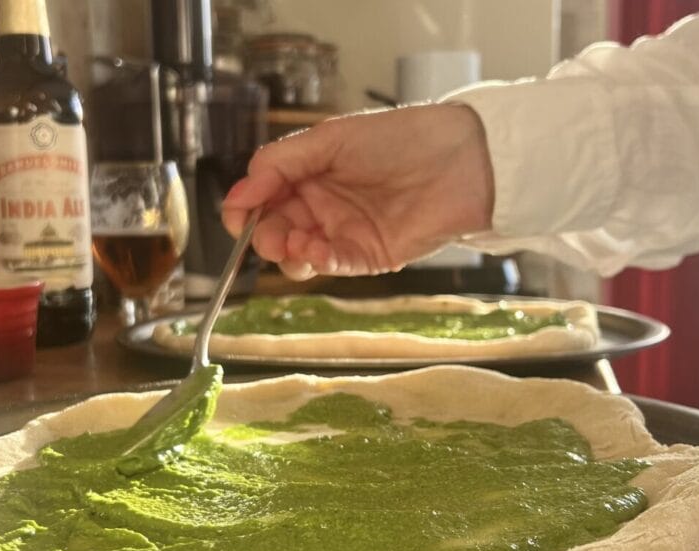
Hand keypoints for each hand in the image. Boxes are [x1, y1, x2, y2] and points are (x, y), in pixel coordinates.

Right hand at [222, 104, 494, 278]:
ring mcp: (344, 232)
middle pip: (275, 228)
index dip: (245, 207)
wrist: (462, 162)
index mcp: (309, 172)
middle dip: (265, 236)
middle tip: (270, 235)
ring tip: (298, 243)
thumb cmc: (401, 139)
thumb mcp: (331, 138)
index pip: (263, 195)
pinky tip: (317, 251)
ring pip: (298, 255)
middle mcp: (323, 204)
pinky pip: (331, 265)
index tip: (237, 215)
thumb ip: (281, 163)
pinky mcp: (367, 256)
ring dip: (288, 253)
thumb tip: (240, 190)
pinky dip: (317, 262)